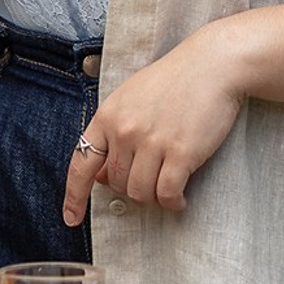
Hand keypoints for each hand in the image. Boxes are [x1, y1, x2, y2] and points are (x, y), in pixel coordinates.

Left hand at [61, 25, 247, 224]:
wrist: (213, 65)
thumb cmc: (175, 80)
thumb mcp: (132, 98)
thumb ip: (114, 133)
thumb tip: (102, 176)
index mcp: (108, 115)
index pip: (81, 163)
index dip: (74, 196)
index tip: (71, 218)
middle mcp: (125, 129)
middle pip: (117, 184)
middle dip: (132, 189)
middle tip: (152, 179)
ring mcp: (152, 141)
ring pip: (140, 193)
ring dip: (154, 198)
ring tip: (167, 188)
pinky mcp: (180, 152)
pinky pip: (167, 194)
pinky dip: (173, 202)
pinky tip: (180, 198)